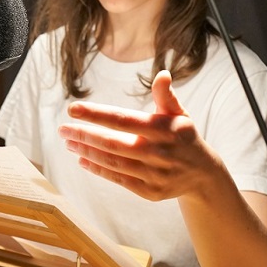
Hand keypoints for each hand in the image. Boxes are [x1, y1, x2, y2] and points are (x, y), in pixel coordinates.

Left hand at [56, 69, 225, 201]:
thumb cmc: (184, 137)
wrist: (203, 175)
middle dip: (84, 135)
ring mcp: (155, 174)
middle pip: (113, 143)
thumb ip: (166, 96)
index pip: (123, 120)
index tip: (72, 109)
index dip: (96, 114)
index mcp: (165, 130)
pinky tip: (82, 160)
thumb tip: (162, 74)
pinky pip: (118, 179)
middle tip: (63, 129)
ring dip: (86, 152)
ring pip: (113, 162)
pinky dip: (98, 169)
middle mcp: (160, 153)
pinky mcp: (151, 192)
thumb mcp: (179, 115)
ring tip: (69, 142)